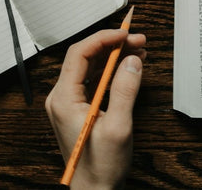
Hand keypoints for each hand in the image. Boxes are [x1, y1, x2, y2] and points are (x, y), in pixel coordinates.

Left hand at [45, 27, 145, 189]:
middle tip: (139, 40)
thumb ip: (125, 90)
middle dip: (113, 44)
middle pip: (85, 56)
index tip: (126, 33)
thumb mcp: (118, 128)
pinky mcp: (78, 108)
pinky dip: (112, 69)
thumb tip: (132, 60)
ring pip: (91, 65)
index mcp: (64, 100)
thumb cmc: (100, 168)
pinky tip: (130, 66)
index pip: (79, 53)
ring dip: (115, 55)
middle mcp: (62, 98)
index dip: (104, 38)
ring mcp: (69, 103)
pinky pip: (94, 78)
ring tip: (139, 50)